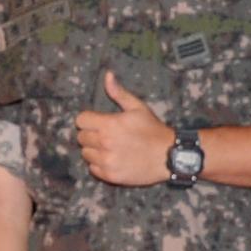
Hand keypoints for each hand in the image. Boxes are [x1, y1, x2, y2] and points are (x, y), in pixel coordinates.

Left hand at [72, 71, 177, 187]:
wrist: (169, 156)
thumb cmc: (153, 130)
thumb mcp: (138, 107)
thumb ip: (118, 93)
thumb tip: (107, 75)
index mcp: (109, 125)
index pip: (81, 121)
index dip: (89, 120)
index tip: (98, 122)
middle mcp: (105, 143)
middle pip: (81, 138)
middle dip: (91, 135)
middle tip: (106, 135)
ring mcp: (107, 161)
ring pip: (86, 154)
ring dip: (94, 150)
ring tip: (110, 147)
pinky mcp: (110, 175)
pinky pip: (93, 169)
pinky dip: (100, 165)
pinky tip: (113, 159)